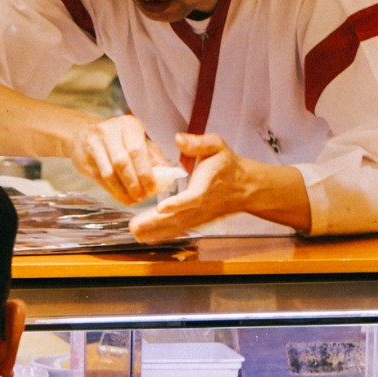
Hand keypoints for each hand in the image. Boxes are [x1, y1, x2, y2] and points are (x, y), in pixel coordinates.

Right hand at [70, 114, 168, 205]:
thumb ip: (153, 156)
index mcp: (128, 124)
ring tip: (133, 199)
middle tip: (143, 196)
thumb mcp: (137, 141)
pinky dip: (113, 191)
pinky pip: (100, 178)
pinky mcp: (84, 158)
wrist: (82, 134)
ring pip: (109, 172)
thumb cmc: (118, 140)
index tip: (152, 188)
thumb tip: (168, 175)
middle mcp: (109, 130)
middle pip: (122, 161)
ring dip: (122, 190)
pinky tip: (122, 197)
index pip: (137, 150)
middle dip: (134, 182)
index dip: (145, 172)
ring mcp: (94, 143)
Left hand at [130, 134, 247, 242]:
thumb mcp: (216, 146)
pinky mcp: (196, 221)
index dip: (178, 204)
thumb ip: (198, 143)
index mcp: (206, 185)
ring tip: (135, 233)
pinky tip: (145, 237)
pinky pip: (178, 230)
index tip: (161, 208)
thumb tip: (179, 139)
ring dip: (155, 231)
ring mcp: (199, 216)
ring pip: (176, 227)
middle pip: (179, 217)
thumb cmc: (226, 165)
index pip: (193, 197)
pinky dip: (162, 235)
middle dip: (156, 223)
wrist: (242, 187)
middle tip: (135, 227)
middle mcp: (202, 205)